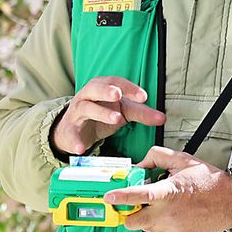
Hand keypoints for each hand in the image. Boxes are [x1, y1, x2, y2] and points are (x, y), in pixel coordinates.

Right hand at [52, 76, 166, 156]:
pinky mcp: (70, 131)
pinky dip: (75, 142)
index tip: (143, 96)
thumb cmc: (99, 114)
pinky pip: (71, 135)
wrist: (72, 130)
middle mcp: (86, 97)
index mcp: (100, 88)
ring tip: (116, 119)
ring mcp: (76, 113)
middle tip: (119, 95)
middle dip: (107, 91)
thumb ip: (141, 113)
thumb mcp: (121, 111)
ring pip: (86, 108)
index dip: (128, 87)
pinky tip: (81, 149)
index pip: (115, 82)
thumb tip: (162, 118)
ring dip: (100, 113)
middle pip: (95, 89)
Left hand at [103, 146, 231, 231]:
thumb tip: (140, 164)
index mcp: (168, 193)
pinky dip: (160, 222)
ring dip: (147, 216)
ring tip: (163, 203)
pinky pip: (160, 231)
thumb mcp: (184, 160)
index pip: (139, 196)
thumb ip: (157, 157)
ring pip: (146, 227)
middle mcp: (168, 213)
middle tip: (134, 203)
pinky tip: (174, 211)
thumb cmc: (210, 182)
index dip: (121, 197)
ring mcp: (172, 228)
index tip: (109, 197)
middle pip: (133, 222)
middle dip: (129, 214)